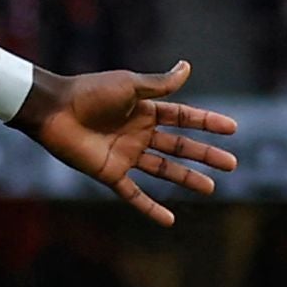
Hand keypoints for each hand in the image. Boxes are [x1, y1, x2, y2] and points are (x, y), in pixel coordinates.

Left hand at [23, 60, 239, 226]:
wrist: (54, 110)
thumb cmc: (90, 92)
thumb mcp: (129, 84)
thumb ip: (159, 84)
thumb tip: (187, 67)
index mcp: (145, 110)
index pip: (184, 118)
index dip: (207, 123)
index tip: (232, 128)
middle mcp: (138, 133)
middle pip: (179, 146)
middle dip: (205, 155)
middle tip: (231, 164)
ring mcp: (126, 154)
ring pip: (163, 170)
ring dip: (187, 179)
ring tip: (211, 188)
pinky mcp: (110, 173)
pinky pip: (134, 194)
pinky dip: (150, 208)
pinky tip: (169, 220)